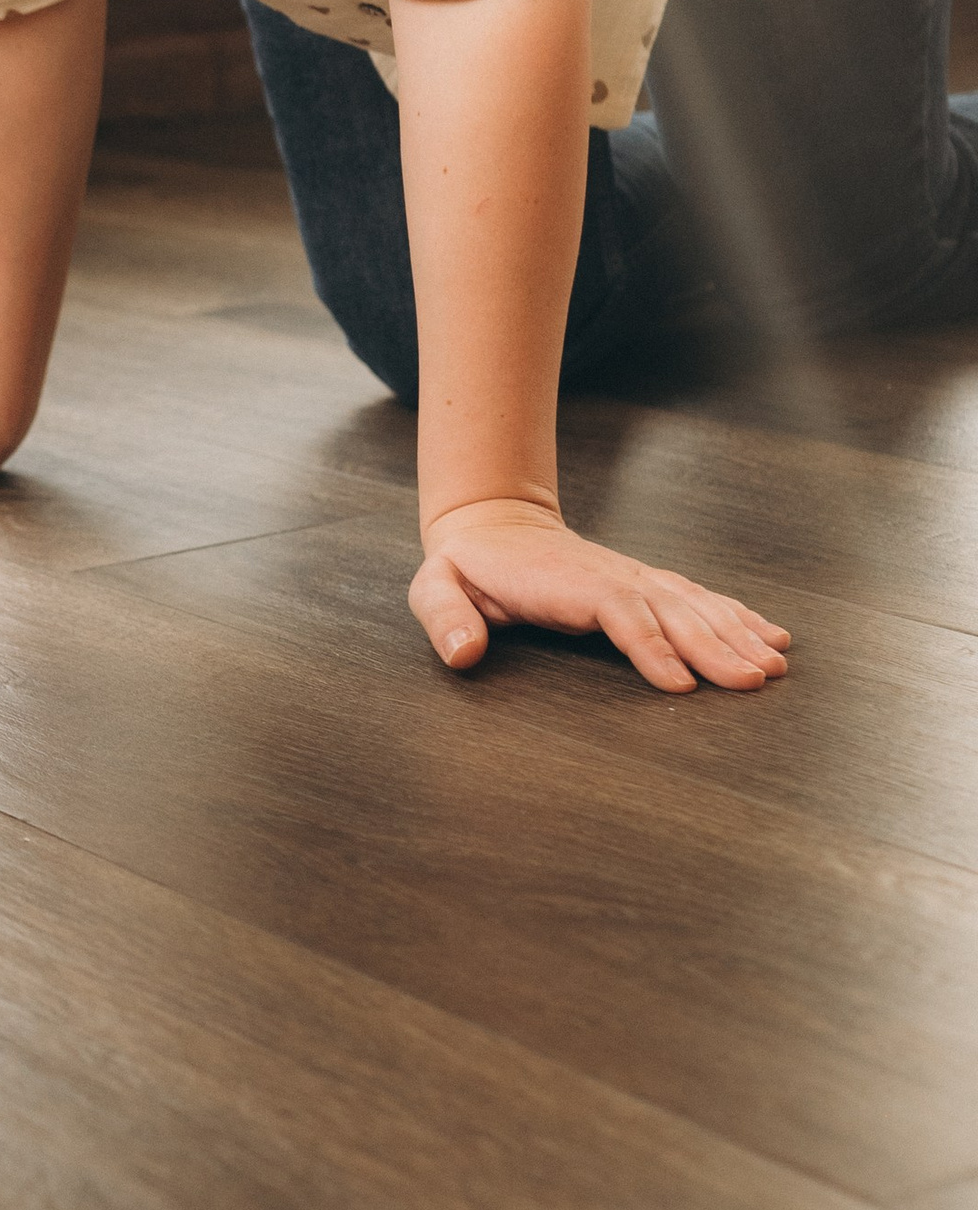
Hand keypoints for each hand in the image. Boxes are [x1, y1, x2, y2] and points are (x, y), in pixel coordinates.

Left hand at [409, 501, 791, 693]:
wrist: (491, 526)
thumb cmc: (465, 569)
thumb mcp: (435, 588)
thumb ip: (444, 618)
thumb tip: (462, 654)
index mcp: (565, 584)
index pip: (617, 611)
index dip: (650, 646)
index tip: (680, 684)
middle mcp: (610, 577)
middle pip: (670, 610)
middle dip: (715, 646)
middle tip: (753, 681)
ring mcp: (634, 577)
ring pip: (694, 604)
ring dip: (737, 633)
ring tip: (775, 665)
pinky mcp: (647, 584)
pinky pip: (699, 599)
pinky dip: (738, 617)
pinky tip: (772, 636)